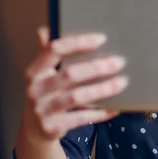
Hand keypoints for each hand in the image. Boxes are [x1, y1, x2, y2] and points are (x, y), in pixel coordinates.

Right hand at [24, 26, 127, 140]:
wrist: (35, 129)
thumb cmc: (47, 94)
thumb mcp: (43, 74)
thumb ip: (47, 53)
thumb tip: (46, 30)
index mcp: (34, 71)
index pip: (54, 50)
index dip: (78, 43)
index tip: (102, 39)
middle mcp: (35, 89)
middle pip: (69, 74)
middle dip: (97, 67)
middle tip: (119, 62)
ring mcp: (42, 110)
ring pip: (76, 97)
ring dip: (102, 89)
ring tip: (122, 82)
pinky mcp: (52, 127)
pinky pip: (82, 118)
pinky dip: (101, 112)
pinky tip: (116, 107)